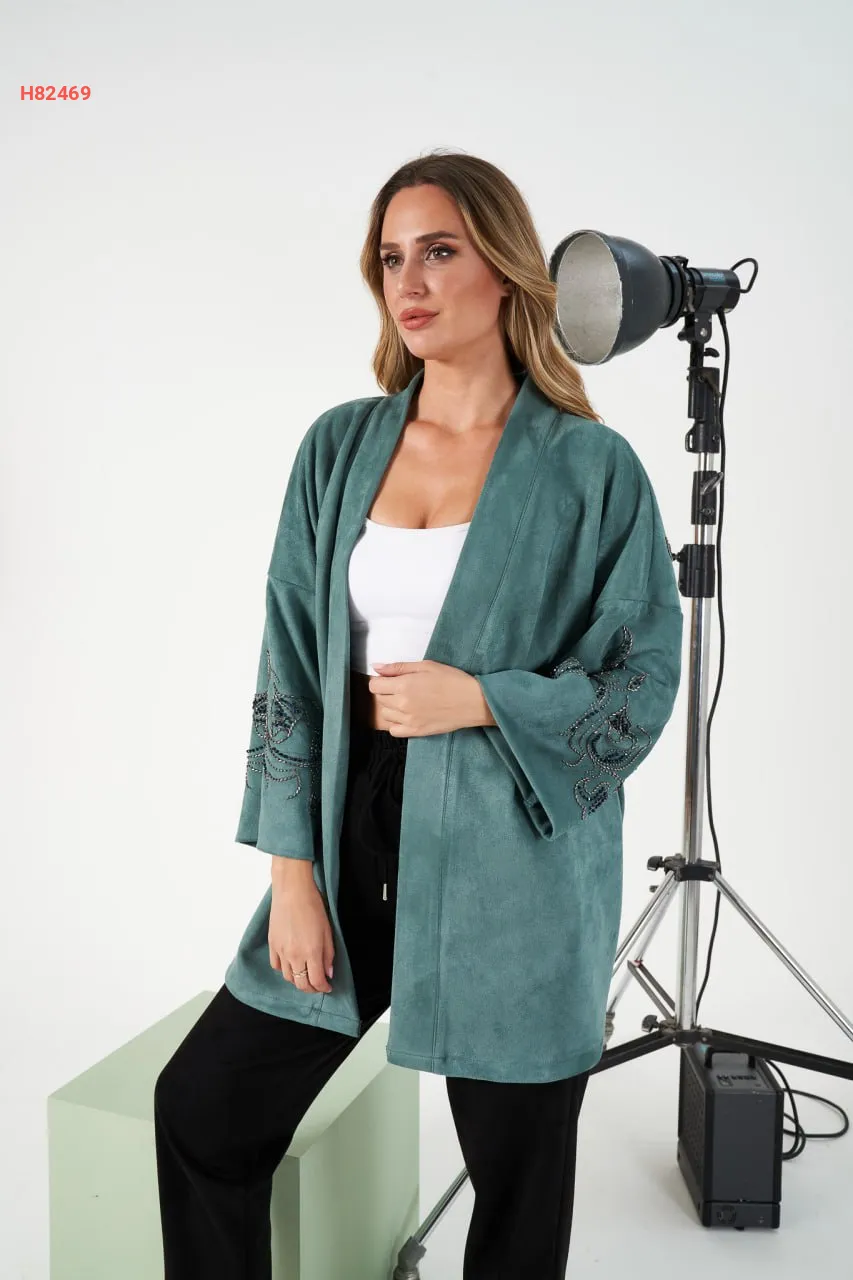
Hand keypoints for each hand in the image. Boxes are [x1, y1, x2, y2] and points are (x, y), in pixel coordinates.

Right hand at [269, 878, 333, 993]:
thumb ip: (328, 954)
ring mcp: (281, 951)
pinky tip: (291, 965)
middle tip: (318, 985)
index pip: (317, 981)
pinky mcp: (272, 945)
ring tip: (305, 975)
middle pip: (301, 984)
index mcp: (312, 952)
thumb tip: (328, 972)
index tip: (328, 987)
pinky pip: (276, 966)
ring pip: (288, 977)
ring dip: (298, 980)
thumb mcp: (328, 931)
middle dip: (311, 989)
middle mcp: (295, 955)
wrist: (292, 891)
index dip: (323, 988)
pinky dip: (284, 970)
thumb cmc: (313, 907)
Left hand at [368, 660, 493, 736]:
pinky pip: (394, 731)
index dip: (380, 681)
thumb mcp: (426, 666)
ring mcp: (408, 720)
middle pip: (380, 699)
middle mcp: (402, 704)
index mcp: (404, 685)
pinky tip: (407, 716)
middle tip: (403, 688)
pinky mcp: (416, 732)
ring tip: (407, 701)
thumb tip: (376, 667)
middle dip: (387, 692)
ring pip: (385, 715)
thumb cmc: (452, 679)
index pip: (374, 686)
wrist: (473, 701)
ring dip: (391, 707)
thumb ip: (399, 667)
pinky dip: (396, 723)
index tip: (390, 679)